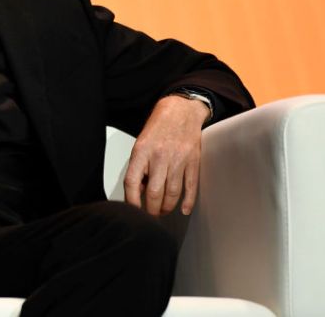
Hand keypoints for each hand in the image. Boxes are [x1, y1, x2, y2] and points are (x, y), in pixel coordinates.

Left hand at [123, 95, 208, 215]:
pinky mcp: (193, 162)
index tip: (133, 211)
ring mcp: (178, 160)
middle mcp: (159, 156)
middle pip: (154, 193)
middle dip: (151, 210)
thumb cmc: (159, 127)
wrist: (181, 110)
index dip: (131, 201)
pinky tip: (184, 210)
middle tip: (150, 215)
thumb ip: (139, 166)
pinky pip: (191, 187)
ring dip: (167, 207)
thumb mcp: (141, 143)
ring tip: (163, 210)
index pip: (132, 182)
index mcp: (142, 151)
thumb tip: (139, 191)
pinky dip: (188, 201)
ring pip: (172, 193)